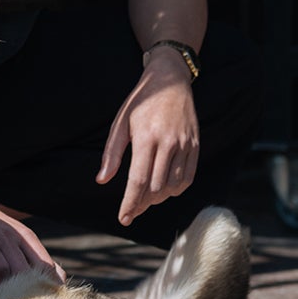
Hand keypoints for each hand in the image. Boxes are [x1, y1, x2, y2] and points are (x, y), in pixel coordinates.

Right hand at [0, 192, 64, 297]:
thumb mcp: (19, 236)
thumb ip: (38, 257)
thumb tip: (61, 280)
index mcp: (23, 236)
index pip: (43, 263)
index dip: (48, 286)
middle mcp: (5, 236)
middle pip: (23, 270)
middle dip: (25, 293)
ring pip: (1, 270)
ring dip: (4, 291)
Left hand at [97, 49, 199, 226]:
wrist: (170, 80)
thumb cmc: (141, 102)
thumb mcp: (120, 123)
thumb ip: (112, 154)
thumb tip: (102, 180)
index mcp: (146, 137)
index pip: (138, 180)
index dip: (130, 203)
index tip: (123, 218)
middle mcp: (168, 142)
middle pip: (156, 187)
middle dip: (142, 204)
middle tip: (132, 210)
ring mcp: (185, 144)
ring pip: (173, 185)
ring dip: (158, 199)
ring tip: (146, 200)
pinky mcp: (195, 145)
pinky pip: (188, 177)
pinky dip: (176, 190)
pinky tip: (165, 191)